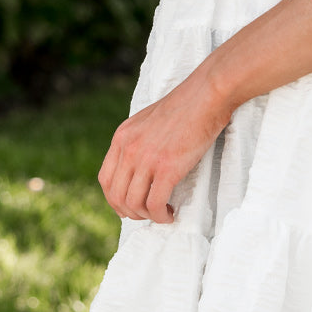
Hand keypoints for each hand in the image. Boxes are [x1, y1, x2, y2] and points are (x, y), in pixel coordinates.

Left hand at [98, 67, 231, 223]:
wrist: (206, 95)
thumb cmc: (185, 106)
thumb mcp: (148, 120)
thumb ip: (137, 141)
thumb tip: (139, 167)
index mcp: (122, 136)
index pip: (105, 179)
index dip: (115, 199)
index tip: (128, 206)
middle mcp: (129, 149)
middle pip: (117, 196)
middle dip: (130, 212)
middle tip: (146, 214)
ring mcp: (146, 159)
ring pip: (134, 203)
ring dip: (146, 216)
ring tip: (161, 213)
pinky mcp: (167, 168)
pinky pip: (154, 204)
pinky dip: (161, 216)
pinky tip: (170, 213)